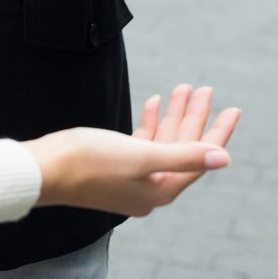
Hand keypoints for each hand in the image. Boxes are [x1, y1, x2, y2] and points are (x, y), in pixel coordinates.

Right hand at [26, 85, 240, 216]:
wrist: (46, 169)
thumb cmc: (90, 162)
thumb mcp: (142, 156)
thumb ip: (184, 155)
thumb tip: (224, 158)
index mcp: (161, 190)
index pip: (200, 158)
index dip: (218, 131)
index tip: (231, 108)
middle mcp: (150, 188)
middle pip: (182, 148)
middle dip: (194, 117)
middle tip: (205, 89)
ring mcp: (132, 177)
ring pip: (163, 141)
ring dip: (173, 115)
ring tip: (183, 88)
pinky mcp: (114, 165)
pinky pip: (143, 142)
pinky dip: (151, 121)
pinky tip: (153, 101)